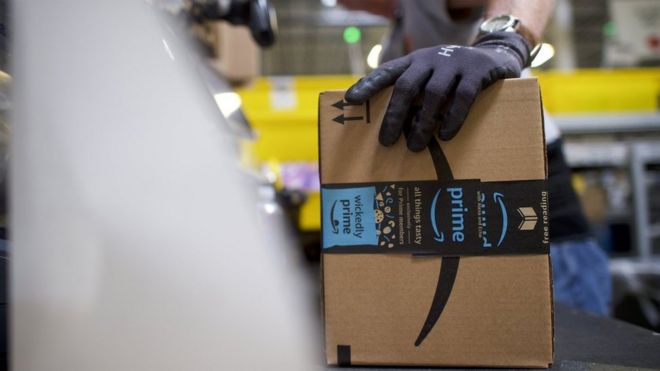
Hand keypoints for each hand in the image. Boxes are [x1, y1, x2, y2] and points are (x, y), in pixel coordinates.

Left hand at [345, 32, 531, 150]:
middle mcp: (431, 58)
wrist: (495, 56)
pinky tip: (445, 136)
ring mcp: (454, 63)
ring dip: (422, 123)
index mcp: (415, 61)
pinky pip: (463, 96)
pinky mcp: (477, 71)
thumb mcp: (430, 77)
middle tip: (386, 142)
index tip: (350, 100)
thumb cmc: (454, 76)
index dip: (368, 84)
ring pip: (434, 94)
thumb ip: (413, 95)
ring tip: (414, 146)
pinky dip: (453, 118)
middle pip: (407, 87)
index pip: (387, 71)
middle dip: (394, 115)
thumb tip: (392, 130)